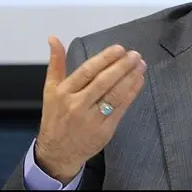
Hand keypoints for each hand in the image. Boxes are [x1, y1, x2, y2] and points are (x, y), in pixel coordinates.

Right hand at [34, 36, 146, 183]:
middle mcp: (77, 105)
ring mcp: (92, 119)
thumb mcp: (50, 90)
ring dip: (130, 78)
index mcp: (63, 93)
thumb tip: (53, 38)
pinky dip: (132, 93)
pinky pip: (121, 108)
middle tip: (135, 54)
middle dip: (121, 66)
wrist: (57, 153)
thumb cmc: (56, 117)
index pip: (86, 72)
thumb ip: (56, 63)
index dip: (104, 59)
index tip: (119, 49)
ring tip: (141, 65)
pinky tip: (138, 81)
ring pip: (114, 95)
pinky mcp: (104, 130)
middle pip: (103, 82)